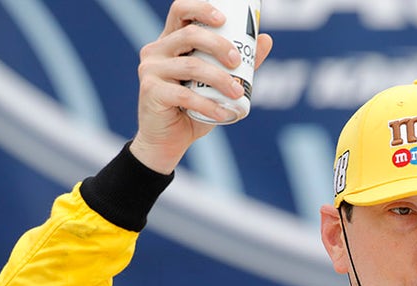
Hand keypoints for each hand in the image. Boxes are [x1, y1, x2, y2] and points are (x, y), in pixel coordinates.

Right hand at [130, 0, 273, 173]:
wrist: (169, 142)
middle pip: (189, 34)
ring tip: (237, 94)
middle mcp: (156, 50)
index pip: (181, 11)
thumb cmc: (194, 109)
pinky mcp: (150, 91)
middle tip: (237, 62)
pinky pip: (184, 94)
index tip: (223, 20)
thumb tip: (265, 39)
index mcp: (171, 41)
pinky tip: (223, 114)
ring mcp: (150, 69)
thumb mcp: (218, 84)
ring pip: (190, 66)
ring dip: (219, 79)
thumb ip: (239, 64)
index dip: (201, 8)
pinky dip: (208, 105)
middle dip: (218, 45)